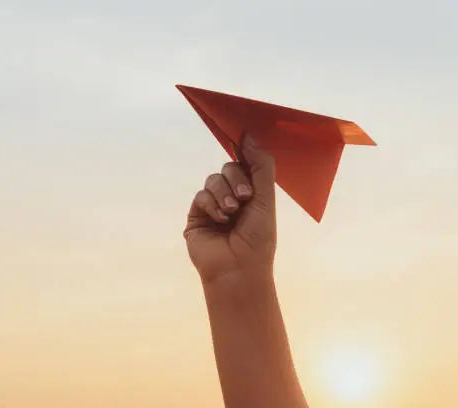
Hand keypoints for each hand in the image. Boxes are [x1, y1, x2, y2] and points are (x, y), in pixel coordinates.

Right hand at [184, 134, 276, 282]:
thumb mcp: (266, 199)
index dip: (245, 154)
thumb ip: (261, 166)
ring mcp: (214, 205)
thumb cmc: (258, 238)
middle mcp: (233, 196)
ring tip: (231, 212)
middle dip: (236, 179)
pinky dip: (211, 204)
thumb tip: (249, 135)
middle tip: (244, 197)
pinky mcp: (197, 215)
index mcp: (253, 194)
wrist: (238, 268)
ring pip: (213, 180)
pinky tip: (219, 219)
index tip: (243, 141)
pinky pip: (201, 195)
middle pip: (228, 168)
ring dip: (223, 193)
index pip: (247, 165)